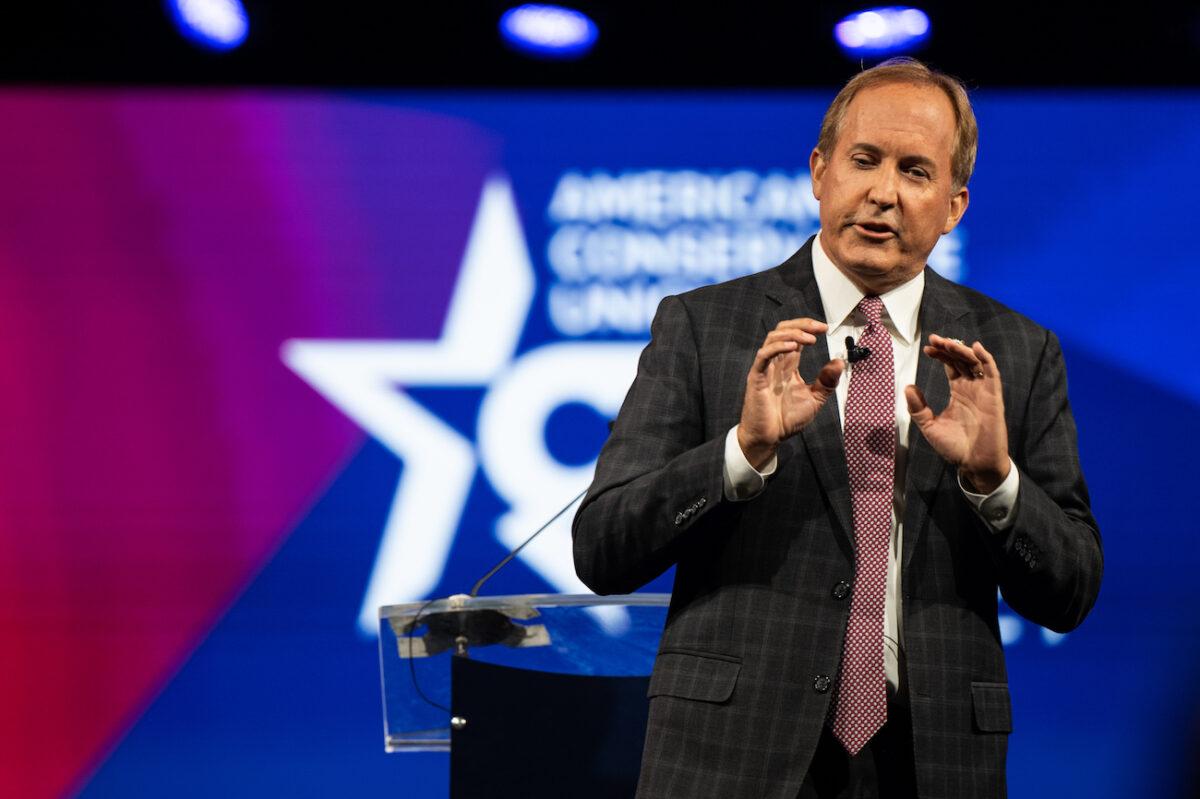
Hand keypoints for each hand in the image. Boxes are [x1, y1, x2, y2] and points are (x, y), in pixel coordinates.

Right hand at [737, 319, 843, 469]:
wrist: (770, 438)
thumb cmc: (787, 420)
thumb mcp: (814, 399)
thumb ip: (826, 381)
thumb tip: (840, 362)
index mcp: (788, 365)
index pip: (795, 336)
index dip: (808, 328)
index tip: (825, 329)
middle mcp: (776, 363)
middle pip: (782, 330)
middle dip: (801, 324)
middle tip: (819, 328)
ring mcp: (765, 369)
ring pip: (773, 338)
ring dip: (792, 333)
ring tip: (809, 339)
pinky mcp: (757, 377)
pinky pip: (764, 355)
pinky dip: (778, 347)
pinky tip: (794, 347)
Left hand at [905, 334, 1009, 492]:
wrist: (974, 463)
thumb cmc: (954, 447)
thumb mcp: (930, 426)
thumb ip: (918, 408)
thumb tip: (908, 387)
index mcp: (958, 392)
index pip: (951, 366)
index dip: (941, 355)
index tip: (927, 348)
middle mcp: (971, 388)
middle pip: (962, 360)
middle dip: (949, 348)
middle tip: (935, 340)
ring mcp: (983, 392)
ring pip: (976, 363)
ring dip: (963, 350)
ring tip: (949, 343)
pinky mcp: (994, 398)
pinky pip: (992, 374)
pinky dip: (986, 359)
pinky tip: (976, 348)